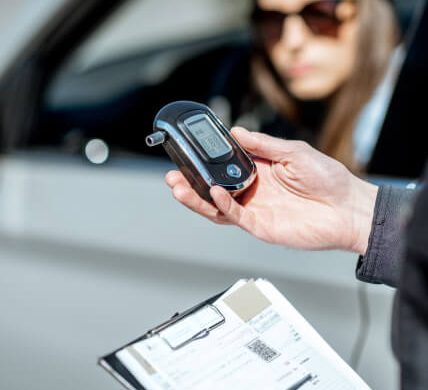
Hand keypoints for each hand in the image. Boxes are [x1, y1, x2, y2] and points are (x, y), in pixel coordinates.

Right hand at [166, 127, 377, 253]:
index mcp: (259, 170)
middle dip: (191, 182)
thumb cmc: (327, 179)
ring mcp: (254, 209)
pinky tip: (214, 193)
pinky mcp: (260, 225)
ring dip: (197, 197)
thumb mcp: (294, 152)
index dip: (205, 161)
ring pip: (217, 206)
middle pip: (213, 188)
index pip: (224, 166)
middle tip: (174, 174)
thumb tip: (236, 131)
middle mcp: (252, 190)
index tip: (189, 152)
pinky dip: (222, 206)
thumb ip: (263, 144)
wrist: (347, 208)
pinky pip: (235, 216)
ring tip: (179, 186)